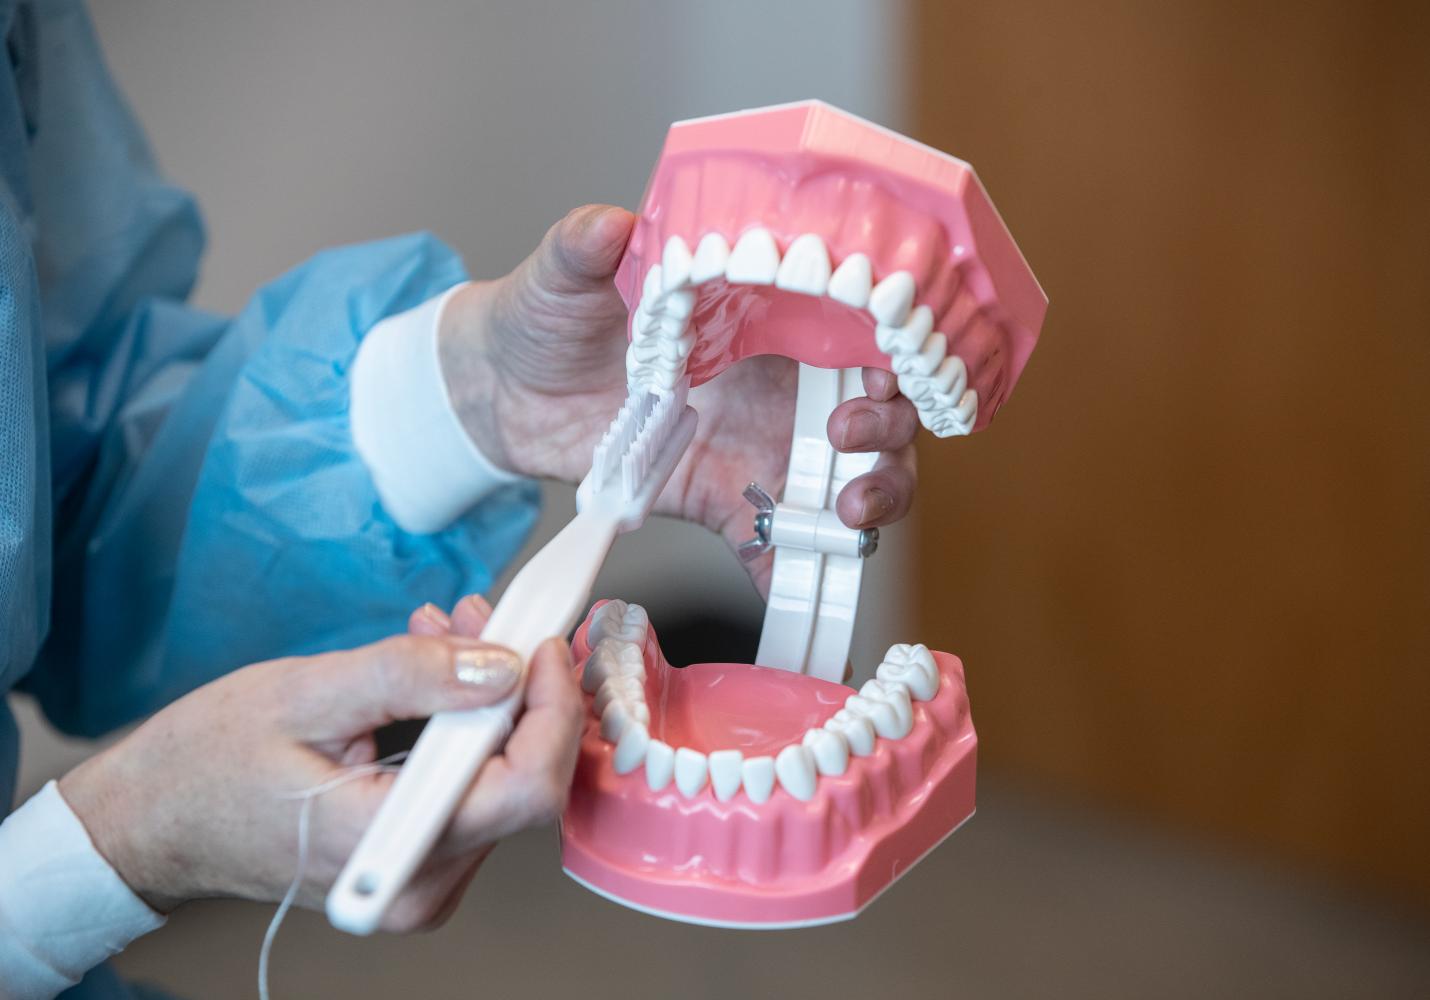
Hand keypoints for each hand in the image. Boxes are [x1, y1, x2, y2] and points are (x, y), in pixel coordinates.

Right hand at [59, 629, 582, 930]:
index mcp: (388, 845)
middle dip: (520, 690)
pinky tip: (439, 680)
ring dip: (491, 701)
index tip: (542, 643)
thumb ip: (411, 677)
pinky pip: (472, 791)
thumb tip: (500, 665)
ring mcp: (422, 880)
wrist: (151, 823)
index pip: (525, 787)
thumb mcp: (308, 695)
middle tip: (489, 621)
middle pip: (525, 781)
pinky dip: (467, 729)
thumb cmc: (205, 766)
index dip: (551, 708)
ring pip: (502, 781)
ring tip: (452, 635)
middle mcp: (419, 882)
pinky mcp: (417, 863)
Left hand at [438, 206, 920, 592]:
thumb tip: (608, 225)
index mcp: (765, 318)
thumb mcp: (566, 273)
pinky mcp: (724, 501)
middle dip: (889, 435)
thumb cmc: (548, 315)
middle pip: (877, 414)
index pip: (858, 334)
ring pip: (849, 481)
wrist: (503, 391)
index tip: (880, 370)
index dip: (889, 354)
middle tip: (850, 440)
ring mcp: (759, 449)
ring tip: (844, 517)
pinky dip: (792, 575)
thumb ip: (585, 246)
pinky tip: (791, 593)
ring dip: (869, 500)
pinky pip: (775, 545)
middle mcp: (778, 387)